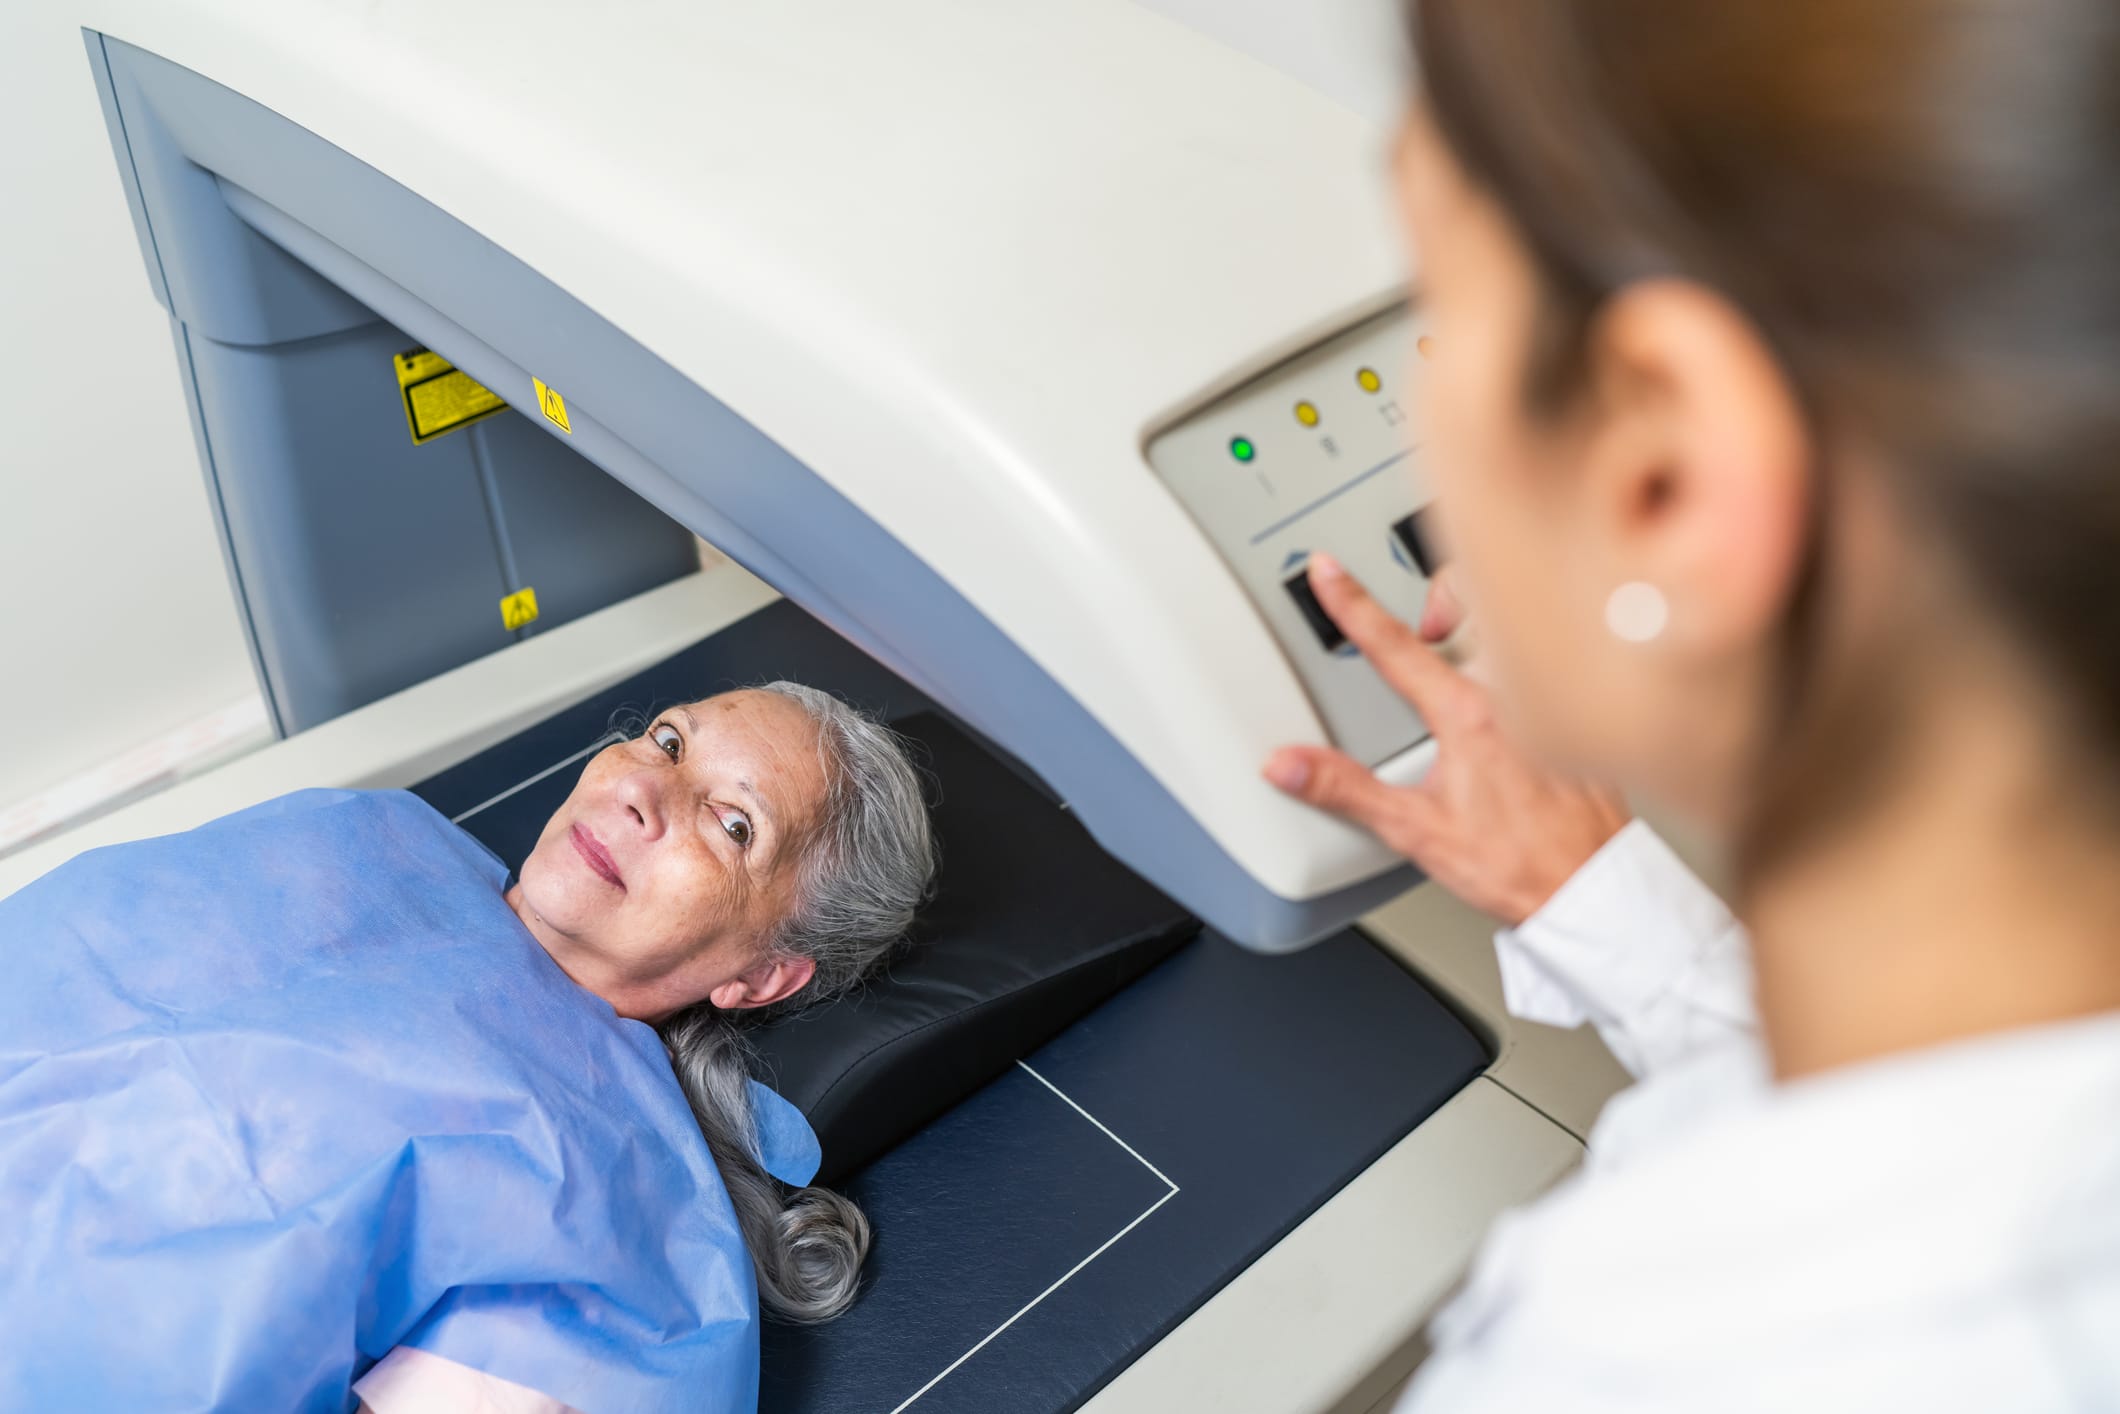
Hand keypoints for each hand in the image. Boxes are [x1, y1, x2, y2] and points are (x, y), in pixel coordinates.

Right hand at [1262, 556, 1629, 926]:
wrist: (1593, 893)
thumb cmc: (1517, 864)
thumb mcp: (1415, 832)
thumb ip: (1344, 790)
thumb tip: (1288, 765)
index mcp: (1468, 713)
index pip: (1394, 644)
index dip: (1352, 602)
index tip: (1328, 570)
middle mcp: (1516, 693)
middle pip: (1475, 601)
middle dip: (1442, 594)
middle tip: (1423, 628)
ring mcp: (1552, 700)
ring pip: (1517, 623)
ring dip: (1484, 626)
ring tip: (1461, 660)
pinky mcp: (1579, 719)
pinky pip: (1554, 659)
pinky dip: (1525, 661)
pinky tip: (1514, 700)